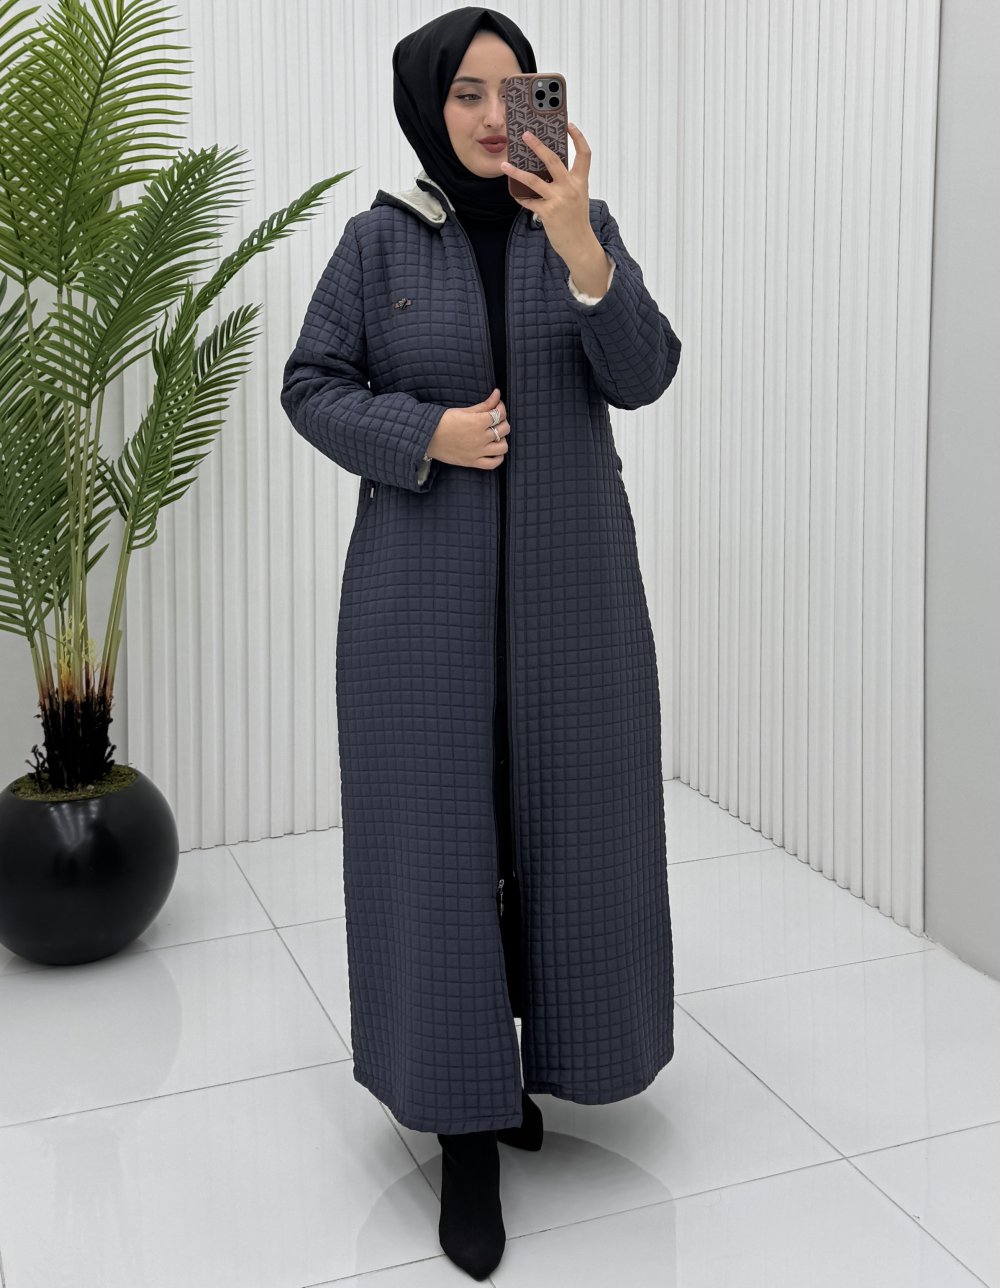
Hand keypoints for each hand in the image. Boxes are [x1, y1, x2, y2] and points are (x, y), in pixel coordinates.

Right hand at [426, 387, 508, 469]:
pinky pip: (493, 463)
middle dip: (502, 422)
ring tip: (495, 436)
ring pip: (503, 447)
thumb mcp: (464, 410)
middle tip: (495, 421)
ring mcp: (478, 451)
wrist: (427, 437)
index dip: (501, 407)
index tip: (496, 406)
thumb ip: (484, 404)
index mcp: (478, 422)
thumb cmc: (443, 421)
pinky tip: (494, 451)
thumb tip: (498, 393)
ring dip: (502, 440)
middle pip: (504, 429)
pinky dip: (498, 458)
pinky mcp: (473, 462)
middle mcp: (481, 437)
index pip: (500, 413)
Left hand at [500, 121, 591, 258]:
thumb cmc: (576, 220)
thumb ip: (566, 182)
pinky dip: (521, 198)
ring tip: (504, 165)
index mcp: (581, 181)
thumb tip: (544, 169)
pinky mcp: (548, 212)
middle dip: (538, 145)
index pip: (584, 154)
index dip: (578, 137)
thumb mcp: (578, 196)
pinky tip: (515, 194)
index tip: (569, 125)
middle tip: (525, 134)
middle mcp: (570, 187)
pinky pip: (529, 201)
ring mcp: (559, 200)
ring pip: (533, 180)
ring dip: (516, 171)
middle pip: (553, 160)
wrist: (579, 244)